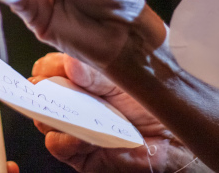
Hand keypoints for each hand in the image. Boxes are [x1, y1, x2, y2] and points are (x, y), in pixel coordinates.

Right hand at [31, 53, 198, 172]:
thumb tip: (70, 64)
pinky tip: (78, 134)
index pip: (50, 67)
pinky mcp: (79, 153)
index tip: (50, 68)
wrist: (176, 137)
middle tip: (50, 88)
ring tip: (67, 110)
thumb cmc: (153, 103)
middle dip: (42, 90)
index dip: (47, 67)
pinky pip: (58, 145)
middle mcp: (75, 101)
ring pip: (45, 118)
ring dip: (52, 113)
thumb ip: (95, 73)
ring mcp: (75, 126)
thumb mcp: (123, 79)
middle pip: (42, 92)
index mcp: (82, 77)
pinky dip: (64, 139)